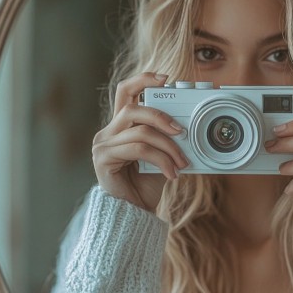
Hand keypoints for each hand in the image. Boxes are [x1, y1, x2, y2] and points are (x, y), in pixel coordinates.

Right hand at [92, 72, 189, 211]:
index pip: (126, 92)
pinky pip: (138, 149)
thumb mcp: (162, 156)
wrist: (134, 214)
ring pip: (140, 131)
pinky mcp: (103, 159)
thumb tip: (189, 125)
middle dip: (161, 116)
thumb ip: (167, 138)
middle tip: (182, 131)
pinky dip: (160, 160)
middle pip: (132, 108)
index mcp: (121, 126)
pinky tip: (171, 174)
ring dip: (168, 146)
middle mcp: (108, 132)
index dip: (143, 80)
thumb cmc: (146, 185)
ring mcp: (103, 145)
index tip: (165, 78)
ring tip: (182, 162)